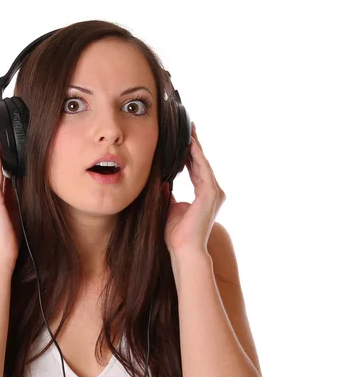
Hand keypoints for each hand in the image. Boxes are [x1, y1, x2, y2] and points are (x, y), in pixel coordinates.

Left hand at [162, 123, 225, 254]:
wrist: (183, 249)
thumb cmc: (176, 234)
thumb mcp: (168, 207)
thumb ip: (168, 193)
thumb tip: (162, 181)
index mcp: (204, 194)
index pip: (196, 168)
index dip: (189, 153)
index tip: (182, 140)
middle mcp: (213, 191)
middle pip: (201, 162)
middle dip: (194, 145)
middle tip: (188, 127)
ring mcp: (214, 192)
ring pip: (203, 163)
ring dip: (196, 146)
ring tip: (189, 130)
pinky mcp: (211, 194)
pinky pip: (203, 169)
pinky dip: (196, 156)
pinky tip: (190, 144)